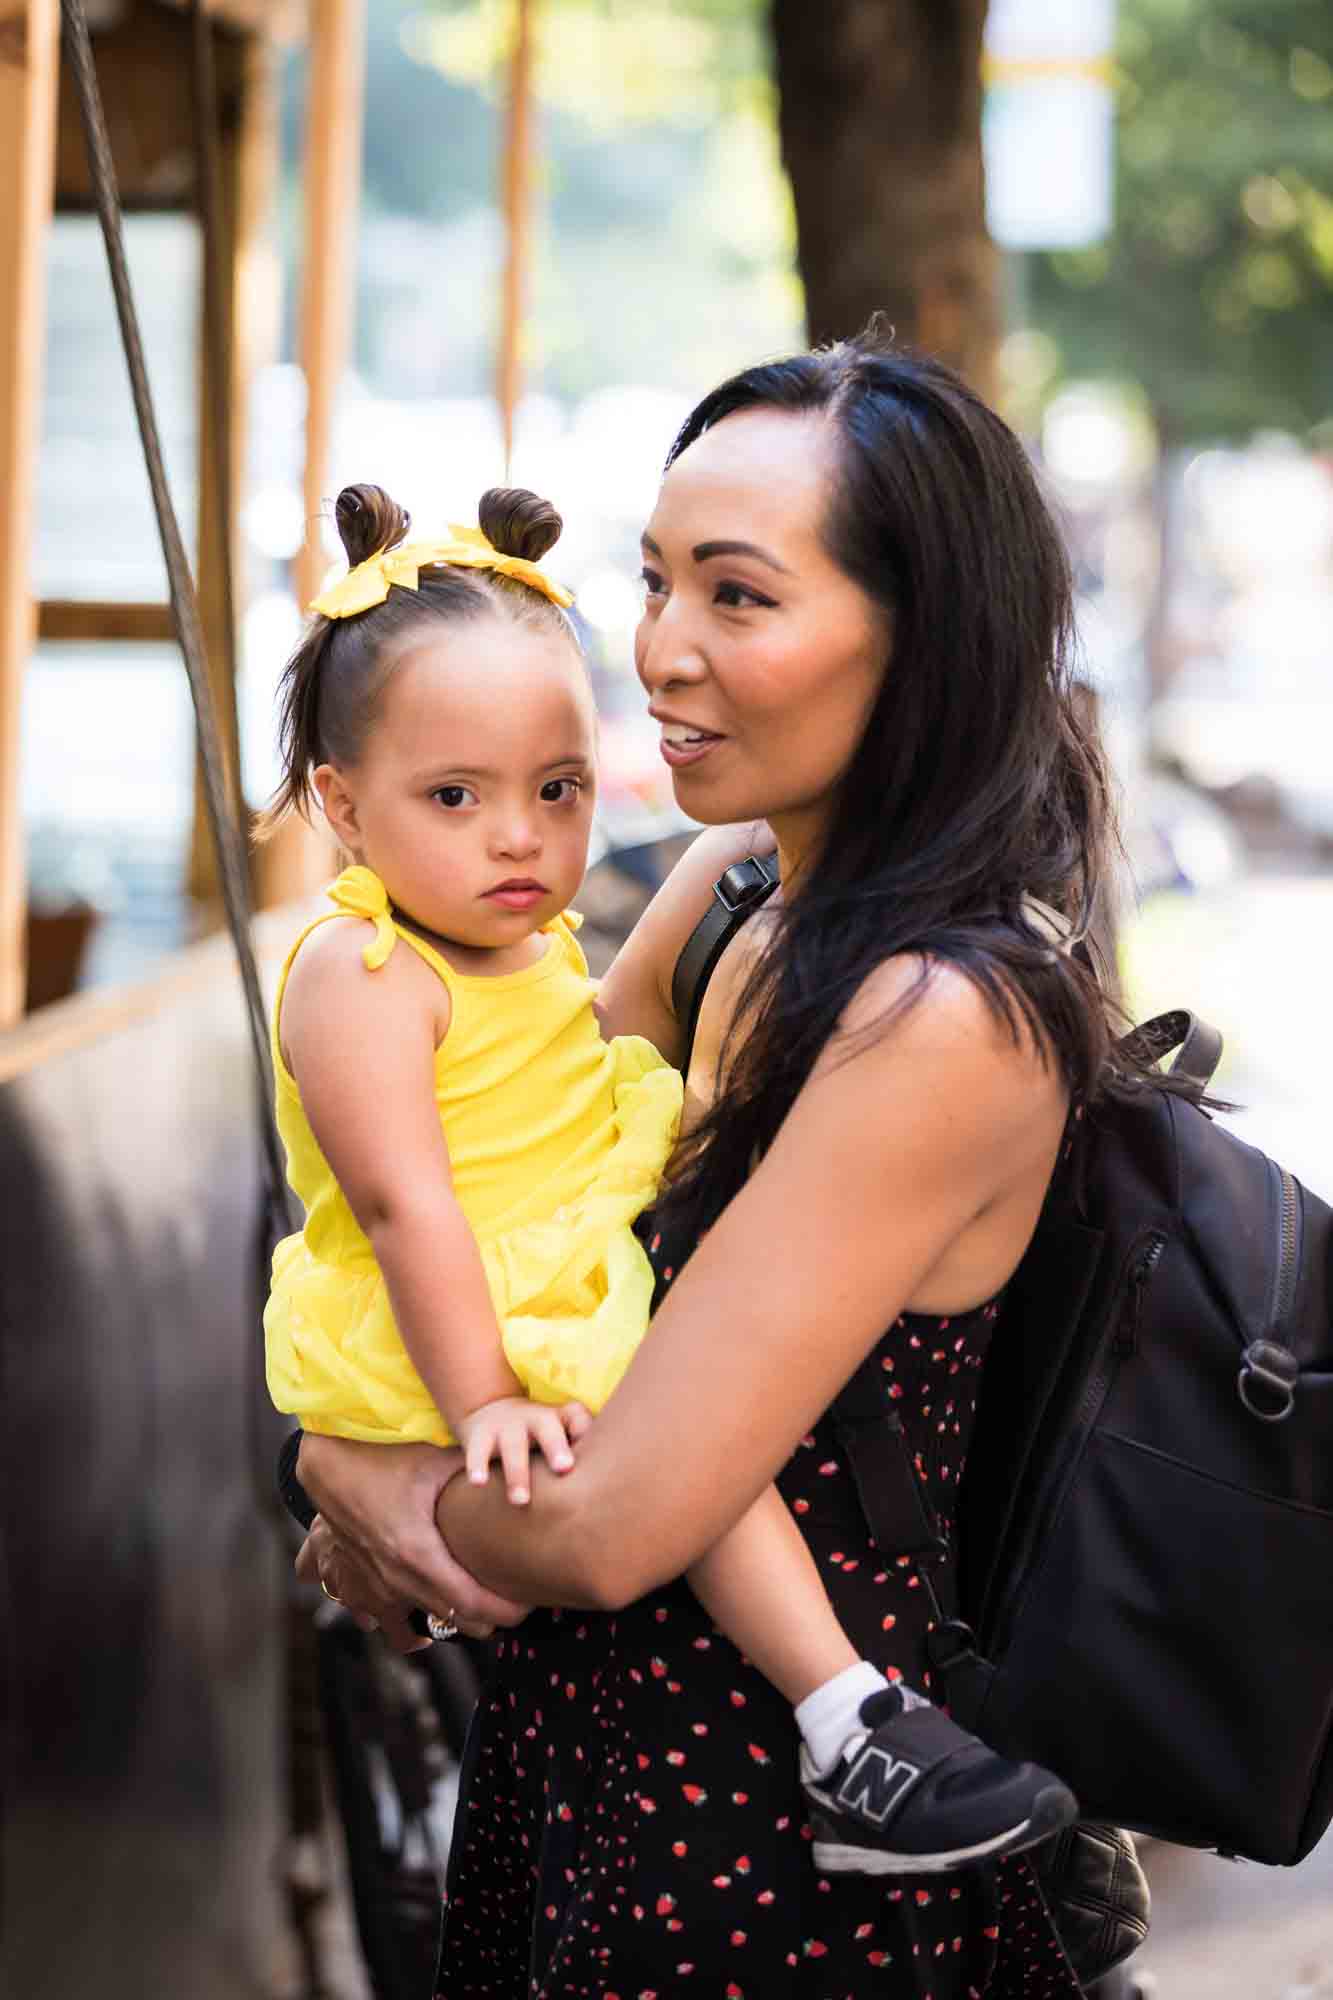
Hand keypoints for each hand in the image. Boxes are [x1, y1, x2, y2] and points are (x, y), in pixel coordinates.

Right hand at [296, 1432, 531, 1632]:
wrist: (327, 1466)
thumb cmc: (383, 1458)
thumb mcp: (435, 1460)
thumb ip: (479, 1469)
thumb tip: (523, 1470)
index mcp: (417, 1553)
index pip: (473, 1603)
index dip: (506, 1611)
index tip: (531, 1604)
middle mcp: (395, 1580)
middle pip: (457, 1621)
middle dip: (491, 1616)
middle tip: (515, 1599)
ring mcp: (375, 1589)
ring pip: (424, 1626)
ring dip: (454, 1620)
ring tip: (479, 1604)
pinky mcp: (359, 1588)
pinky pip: (389, 1625)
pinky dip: (413, 1623)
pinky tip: (432, 1611)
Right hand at [456, 1398, 591, 1503]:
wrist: (492, 1412)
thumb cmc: (541, 1436)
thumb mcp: (561, 1434)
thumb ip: (585, 1453)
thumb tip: (611, 1492)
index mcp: (559, 1418)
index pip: (577, 1417)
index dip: (585, 1429)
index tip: (597, 1452)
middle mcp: (534, 1419)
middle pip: (547, 1429)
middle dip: (555, 1447)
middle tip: (565, 1468)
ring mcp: (506, 1427)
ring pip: (513, 1447)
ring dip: (517, 1473)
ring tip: (521, 1501)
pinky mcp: (480, 1438)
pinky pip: (477, 1452)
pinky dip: (477, 1466)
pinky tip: (478, 1483)